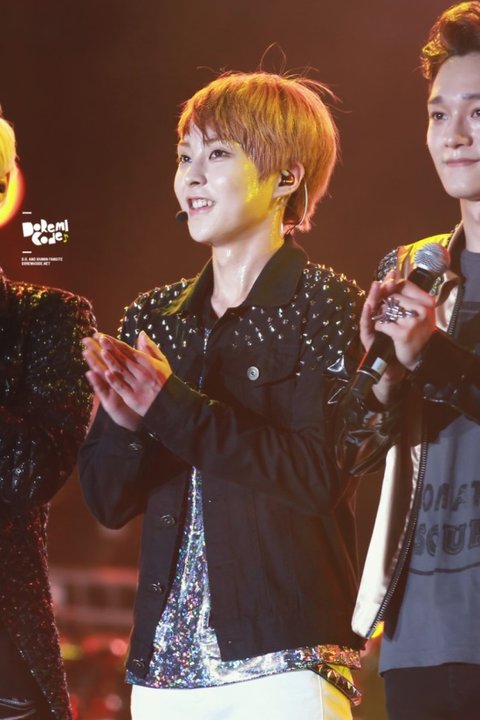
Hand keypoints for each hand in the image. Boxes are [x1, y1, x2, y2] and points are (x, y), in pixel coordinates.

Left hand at [84, 331, 171, 420]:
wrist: (170, 404)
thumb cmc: (165, 381)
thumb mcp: (162, 362)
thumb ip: (151, 348)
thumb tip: (141, 334)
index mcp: (148, 362)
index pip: (128, 350)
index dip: (115, 343)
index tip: (103, 336)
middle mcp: (141, 372)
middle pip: (123, 358)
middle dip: (110, 348)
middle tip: (98, 339)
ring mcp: (137, 385)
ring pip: (121, 371)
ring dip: (111, 361)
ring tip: (102, 352)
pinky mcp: (133, 397)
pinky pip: (122, 387)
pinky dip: (115, 380)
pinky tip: (107, 373)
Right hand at [361, 273, 435, 403]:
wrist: (396, 367)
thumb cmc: (403, 346)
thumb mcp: (408, 325)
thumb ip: (406, 309)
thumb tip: (411, 290)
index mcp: (386, 313)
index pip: (385, 294)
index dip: (389, 283)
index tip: (393, 273)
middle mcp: (376, 318)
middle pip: (377, 299)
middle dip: (381, 288)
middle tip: (385, 278)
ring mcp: (370, 328)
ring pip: (369, 309)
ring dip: (372, 297)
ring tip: (375, 286)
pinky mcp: (367, 338)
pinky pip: (365, 325)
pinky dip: (366, 315)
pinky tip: (368, 306)